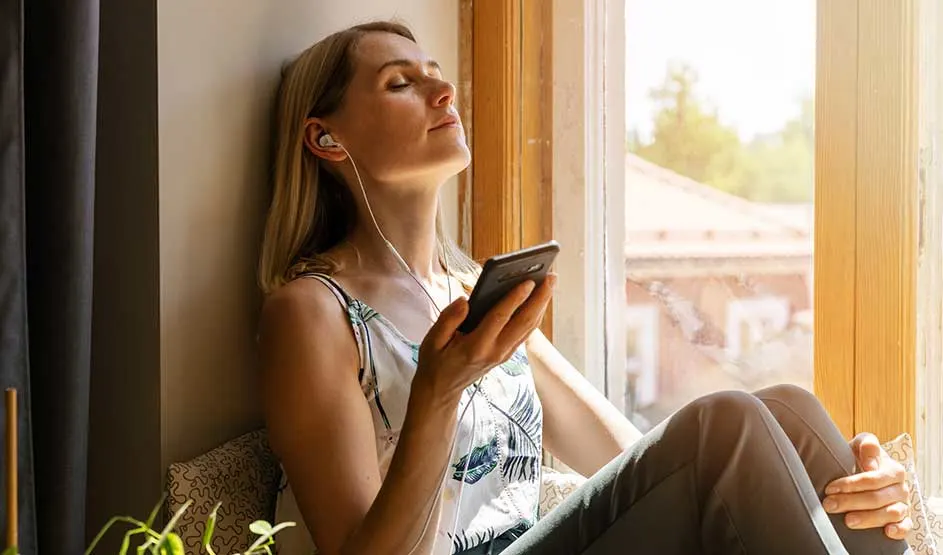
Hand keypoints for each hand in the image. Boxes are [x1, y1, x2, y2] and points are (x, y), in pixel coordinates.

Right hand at [411, 275, 555, 409]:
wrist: (441, 389)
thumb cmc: (436, 361)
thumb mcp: (433, 340)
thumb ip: (448, 319)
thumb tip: (465, 301)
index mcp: (476, 346)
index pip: (500, 318)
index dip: (515, 298)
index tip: (528, 281)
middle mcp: (495, 351)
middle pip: (524, 322)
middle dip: (540, 298)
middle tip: (551, 276)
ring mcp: (503, 354)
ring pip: (529, 327)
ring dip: (542, 304)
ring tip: (550, 282)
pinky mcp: (506, 353)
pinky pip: (524, 331)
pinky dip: (535, 314)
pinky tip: (539, 299)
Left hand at [823, 433, 911, 539]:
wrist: (860, 469)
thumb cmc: (859, 457)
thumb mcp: (860, 445)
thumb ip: (867, 444)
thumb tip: (871, 465)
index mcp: (894, 470)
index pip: (873, 479)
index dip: (851, 484)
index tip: (830, 488)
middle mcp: (901, 488)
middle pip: (878, 498)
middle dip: (851, 502)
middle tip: (829, 505)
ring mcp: (903, 504)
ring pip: (891, 513)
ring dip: (869, 518)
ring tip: (848, 520)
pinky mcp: (903, 520)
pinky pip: (906, 527)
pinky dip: (899, 530)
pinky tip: (886, 532)